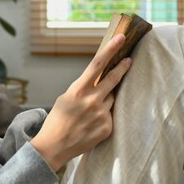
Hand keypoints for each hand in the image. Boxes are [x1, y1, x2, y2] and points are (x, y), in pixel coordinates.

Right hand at [30, 34, 131, 171]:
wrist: (55, 146)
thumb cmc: (57, 120)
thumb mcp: (65, 98)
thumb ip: (82, 89)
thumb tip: (99, 82)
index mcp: (78, 90)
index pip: (97, 64)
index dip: (110, 49)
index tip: (121, 38)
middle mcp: (92, 100)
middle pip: (113, 78)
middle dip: (123, 67)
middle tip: (129, 61)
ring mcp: (101, 114)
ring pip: (111, 98)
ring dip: (105, 100)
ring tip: (89, 111)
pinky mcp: (107, 127)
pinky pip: (110, 115)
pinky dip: (103, 116)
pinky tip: (90, 124)